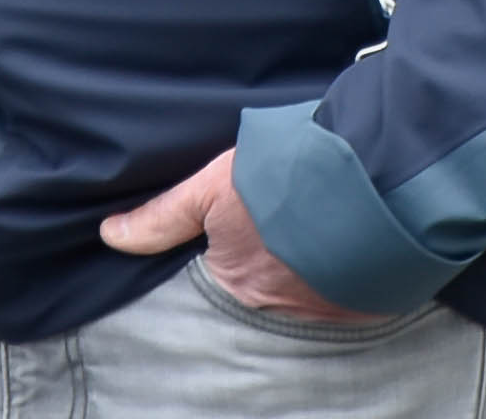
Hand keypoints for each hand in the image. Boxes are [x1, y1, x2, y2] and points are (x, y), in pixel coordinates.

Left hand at [102, 148, 369, 321]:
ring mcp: (328, 308)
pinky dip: (345, 270)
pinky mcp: (369, 302)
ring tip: (316, 224)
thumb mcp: (214, 184)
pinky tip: (346, 238)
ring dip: (310, 265)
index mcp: (241, 282)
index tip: (244, 229)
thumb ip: (164, 215)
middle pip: (268, 287)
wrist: (375, 177)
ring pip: (308, 289)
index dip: (232, 253)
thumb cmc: (287, 176)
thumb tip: (110, 235)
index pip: (225, 278)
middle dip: (273, 260)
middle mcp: (281, 306)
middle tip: (282, 224)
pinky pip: (348, 293)